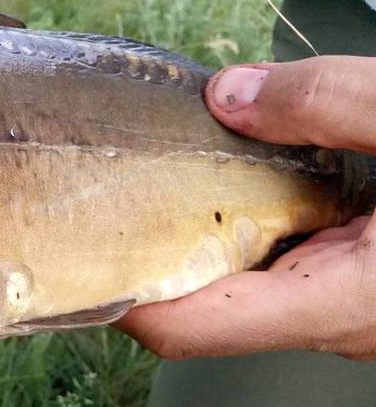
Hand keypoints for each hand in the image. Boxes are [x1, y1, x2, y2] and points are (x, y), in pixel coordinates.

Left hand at [117, 56, 375, 359]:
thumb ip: (324, 102)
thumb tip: (228, 96)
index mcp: (341, 301)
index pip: (192, 327)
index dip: (125, 292)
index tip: (77, 244)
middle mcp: (339, 320)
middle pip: (208, 305)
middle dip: (156, 250)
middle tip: (107, 190)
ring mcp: (351, 307)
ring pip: (249, 287)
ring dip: (207, 236)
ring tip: (160, 177)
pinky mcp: (363, 285)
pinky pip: (288, 269)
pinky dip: (254, 228)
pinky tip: (240, 177)